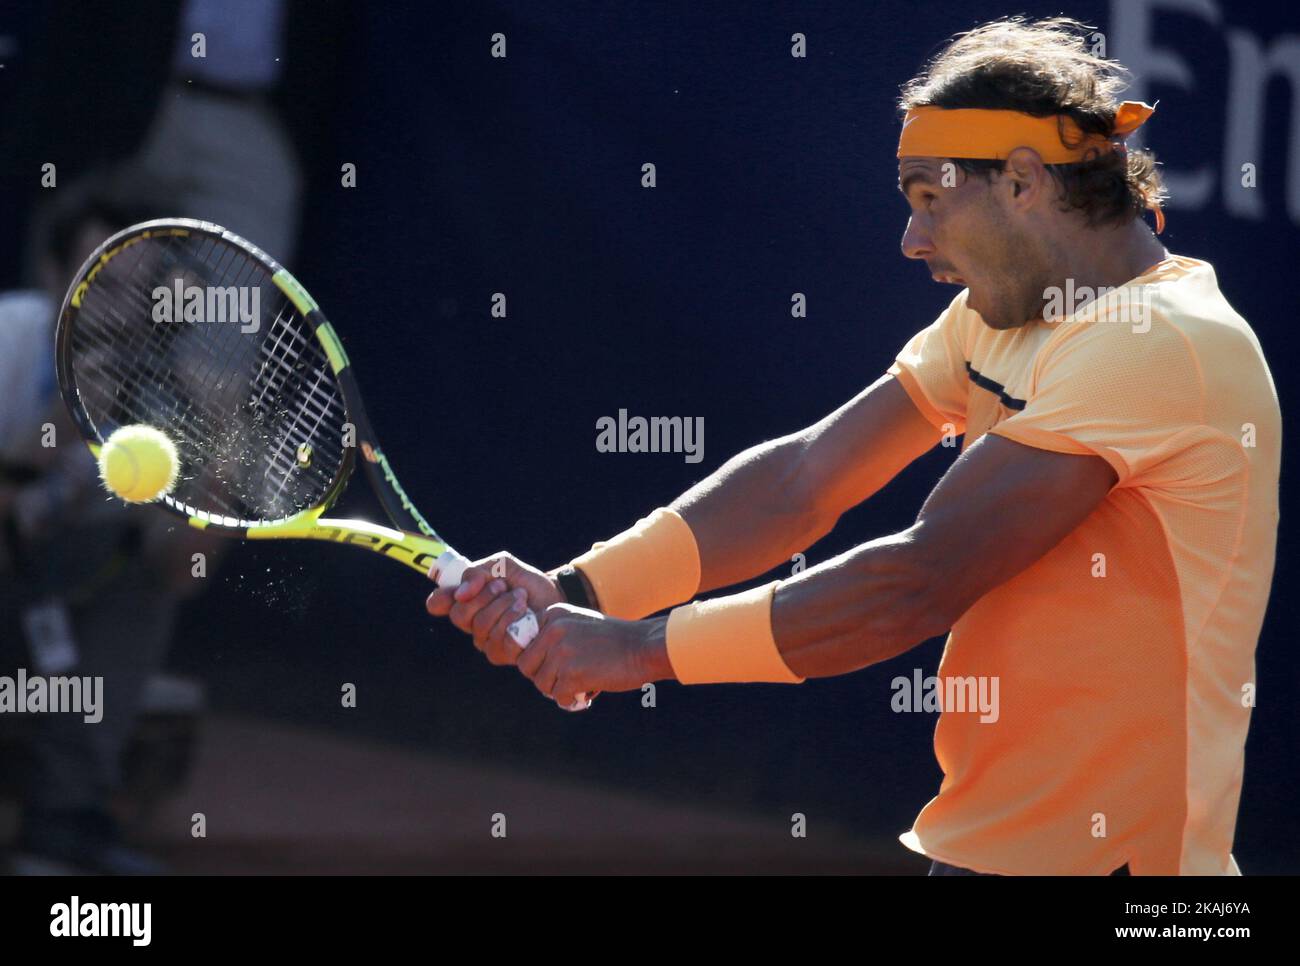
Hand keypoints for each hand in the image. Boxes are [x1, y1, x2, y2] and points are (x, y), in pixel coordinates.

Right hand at [426, 552, 562, 664]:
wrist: (555, 596)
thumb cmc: (526, 582)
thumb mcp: (503, 566)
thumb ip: (480, 571)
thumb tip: (461, 592)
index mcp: (465, 600)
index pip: (437, 603)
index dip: (440, 599)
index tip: (460, 590)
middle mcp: (471, 623)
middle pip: (459, 615)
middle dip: (484, 597)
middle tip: (503, 586)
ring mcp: (486, 641)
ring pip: (481, 627)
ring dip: (504, 606)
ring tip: (521, 597)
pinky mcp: (504, 654)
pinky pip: (501, 641)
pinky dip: (515, 621)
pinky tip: (526, 613)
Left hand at [515, 605, 668, 708]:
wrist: (645, 647)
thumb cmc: (614, 641)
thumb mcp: (579, 625)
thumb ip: (554, 636)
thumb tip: (529, 665)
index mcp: (553, 614)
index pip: (525, 644)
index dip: (540, 660)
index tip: (560, 664)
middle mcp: (553, 630)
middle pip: (527, 666)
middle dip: (545, 677)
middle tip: (566, 680)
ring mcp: (562, 651)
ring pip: (542, 684)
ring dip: (559, 690)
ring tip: (582, 685)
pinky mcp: (572, 674)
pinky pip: (559, 696)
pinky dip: (572, 700)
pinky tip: (588, 692)